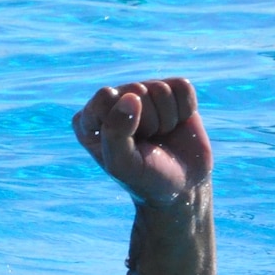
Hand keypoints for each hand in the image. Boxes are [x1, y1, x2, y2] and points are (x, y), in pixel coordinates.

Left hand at [73, 77, 211, 205]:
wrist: (182, 187)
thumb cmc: (146, 178)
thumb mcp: (123, 165)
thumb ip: (115, 133)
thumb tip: (131, 97)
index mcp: (89, 118)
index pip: (105, 96)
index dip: (125, 121)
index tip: (129, 145)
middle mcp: (114, 100)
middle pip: (136, 90)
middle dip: (149, 122)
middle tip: (148, 143)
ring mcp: (143, 94)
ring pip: (161, 89)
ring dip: (167, 119)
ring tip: (160, 136)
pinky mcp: (170, 91)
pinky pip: (183, 87)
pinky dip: (185, 110)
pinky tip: (176, 125)